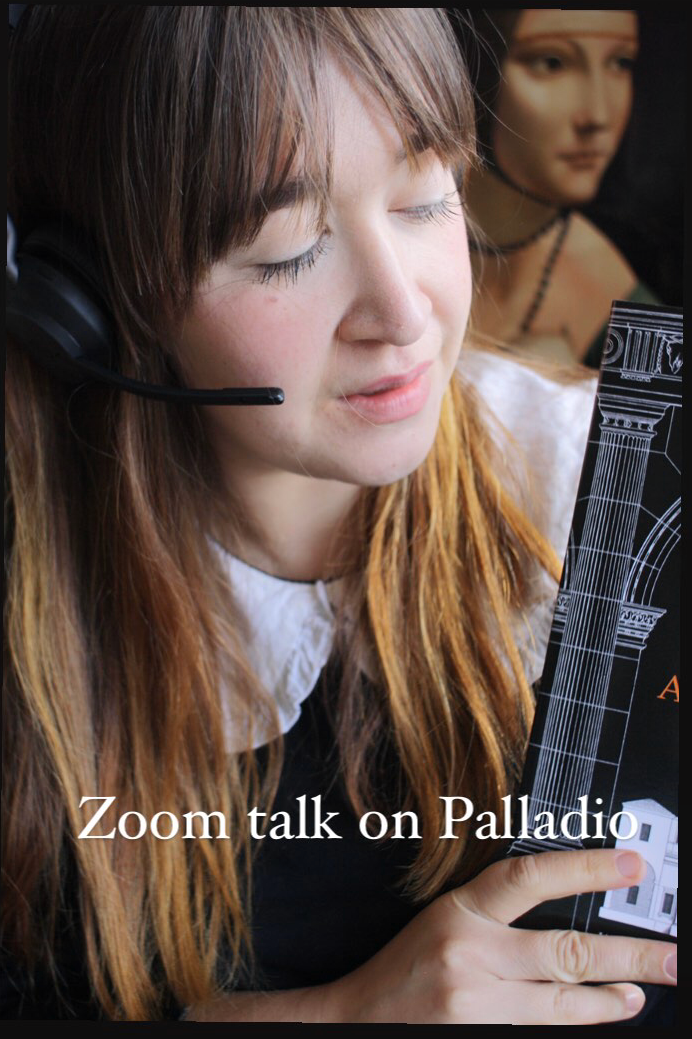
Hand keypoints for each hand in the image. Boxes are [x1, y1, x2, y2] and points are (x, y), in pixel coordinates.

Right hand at [328, 848, 675, 1023]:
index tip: (629, 864)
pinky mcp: (481, 1036)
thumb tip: (567, 905)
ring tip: (640, 994)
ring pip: (563, 1003)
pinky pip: (540, 1030)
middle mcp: (471, 955)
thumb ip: (499, 912)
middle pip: (565, 951)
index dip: (585, 867)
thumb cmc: (408, 964)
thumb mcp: (447, 919)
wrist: (359, 1018)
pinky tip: (599, 1015)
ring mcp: (478, 1004)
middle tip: (670, 956)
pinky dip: (575, 1023)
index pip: (530, 877)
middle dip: (628, 956)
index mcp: (461, 909)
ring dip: (610, 1000)